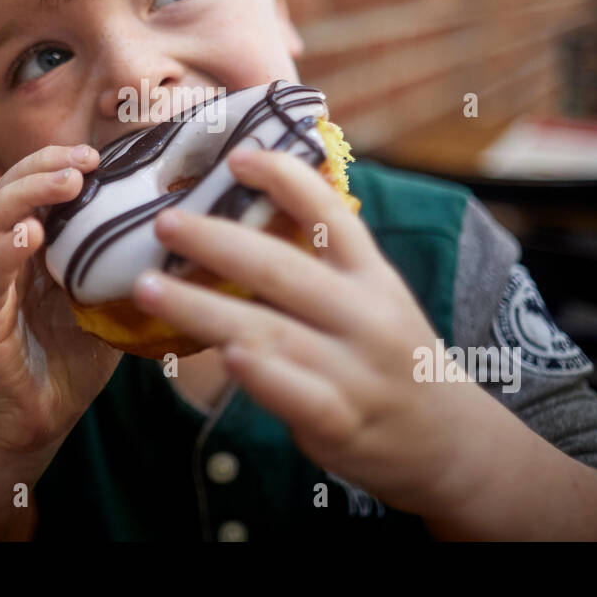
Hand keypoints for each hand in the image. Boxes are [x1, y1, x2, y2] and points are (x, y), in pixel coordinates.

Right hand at [0, 144, 123, 457]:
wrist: (38, 419)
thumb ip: (125, 266)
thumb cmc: (73, 357)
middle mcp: (4, 255)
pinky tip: (30, 237)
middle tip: (85, 159)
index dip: (59, 162)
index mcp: (33, 246)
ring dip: (27, 195)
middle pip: (7, 188)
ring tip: (66, 183)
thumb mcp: (107, 301)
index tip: (99, 154)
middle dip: (44, 165)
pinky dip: (4, 253)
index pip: (34, 185)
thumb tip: (184, 234)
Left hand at [129, 146, 506, 519]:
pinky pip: (296, 395)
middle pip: (284, 269)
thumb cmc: (390, 356)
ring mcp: (356, 370)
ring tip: (146, 288)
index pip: (329, 214)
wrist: (450, 441)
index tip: (236, 154)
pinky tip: (224, 356)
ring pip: (272, 332)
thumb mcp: (372, 298)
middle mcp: (365, 315)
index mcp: (371, 275)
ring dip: (203, 307)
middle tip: (162, 222)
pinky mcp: (342, 422)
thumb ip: (319, 265)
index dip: (284, 179)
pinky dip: (261, 375)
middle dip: (217, 241)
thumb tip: (237, 219)